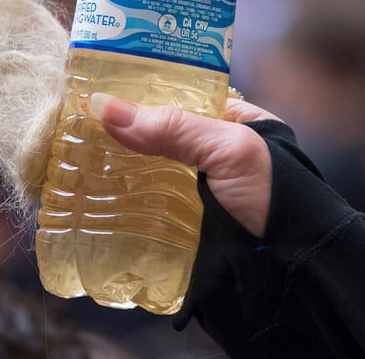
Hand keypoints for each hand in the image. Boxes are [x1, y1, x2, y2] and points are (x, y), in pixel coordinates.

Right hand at [89, 93, 278, 237]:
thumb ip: (174, 127)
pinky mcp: (183, 232)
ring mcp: (197, 198)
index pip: (183, 99)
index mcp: (238, 126)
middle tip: (77, 128)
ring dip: (115, 175)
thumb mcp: (230, 150)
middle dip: (122, 137)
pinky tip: (90, 201)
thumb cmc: (276, 199)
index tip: (101, 90)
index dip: (145, 94)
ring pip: (148, 178)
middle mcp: (216, 160)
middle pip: (159, 140)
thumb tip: (105, 106)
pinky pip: (147, 214)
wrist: (292, 274)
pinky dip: (121, 209)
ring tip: (72, 163)